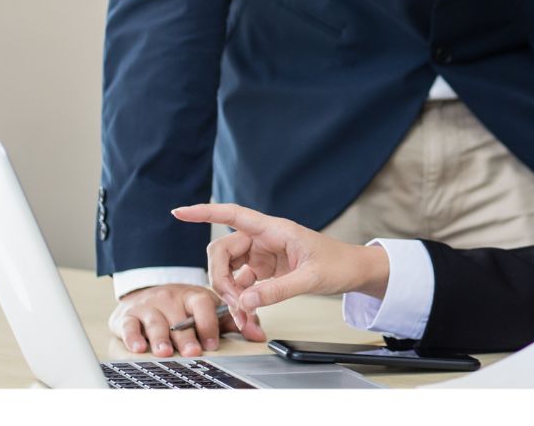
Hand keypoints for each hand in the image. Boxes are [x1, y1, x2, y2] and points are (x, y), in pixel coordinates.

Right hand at [107, 283, 234, 357]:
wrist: (146, 293)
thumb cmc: (181, 306)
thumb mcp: (207, 308)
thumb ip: (232, 321)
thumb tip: (258, 335)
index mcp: (193, 295)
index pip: (203, 304)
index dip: (209, 323)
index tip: (213, 343)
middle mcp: (171, 298)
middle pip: (179, 318)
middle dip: (187, 337)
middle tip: (193, 352)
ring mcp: (150, 306)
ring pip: (156, 322)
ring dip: (161, 339)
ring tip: (166, 353)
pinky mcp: (129, 316)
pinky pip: (130, 326)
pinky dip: (133, 337)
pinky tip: (139, 347)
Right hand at [171, 202, 384, 342]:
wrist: (354, 271)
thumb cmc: (339, 263)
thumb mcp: (311, 278)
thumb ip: (278, 290)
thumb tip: (245, 302)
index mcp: (274, 230)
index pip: (233, 215)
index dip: (204, 213)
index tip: (179, 213)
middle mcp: (264, 240)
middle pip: (223, 252)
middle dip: (221, 279)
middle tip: (233, 304)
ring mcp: (263, 256)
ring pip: (230, 272)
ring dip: (230, 296)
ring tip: (244, 320)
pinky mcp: (265, 272)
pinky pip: (243, 286)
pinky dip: (242, 303)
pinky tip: (249, 319)